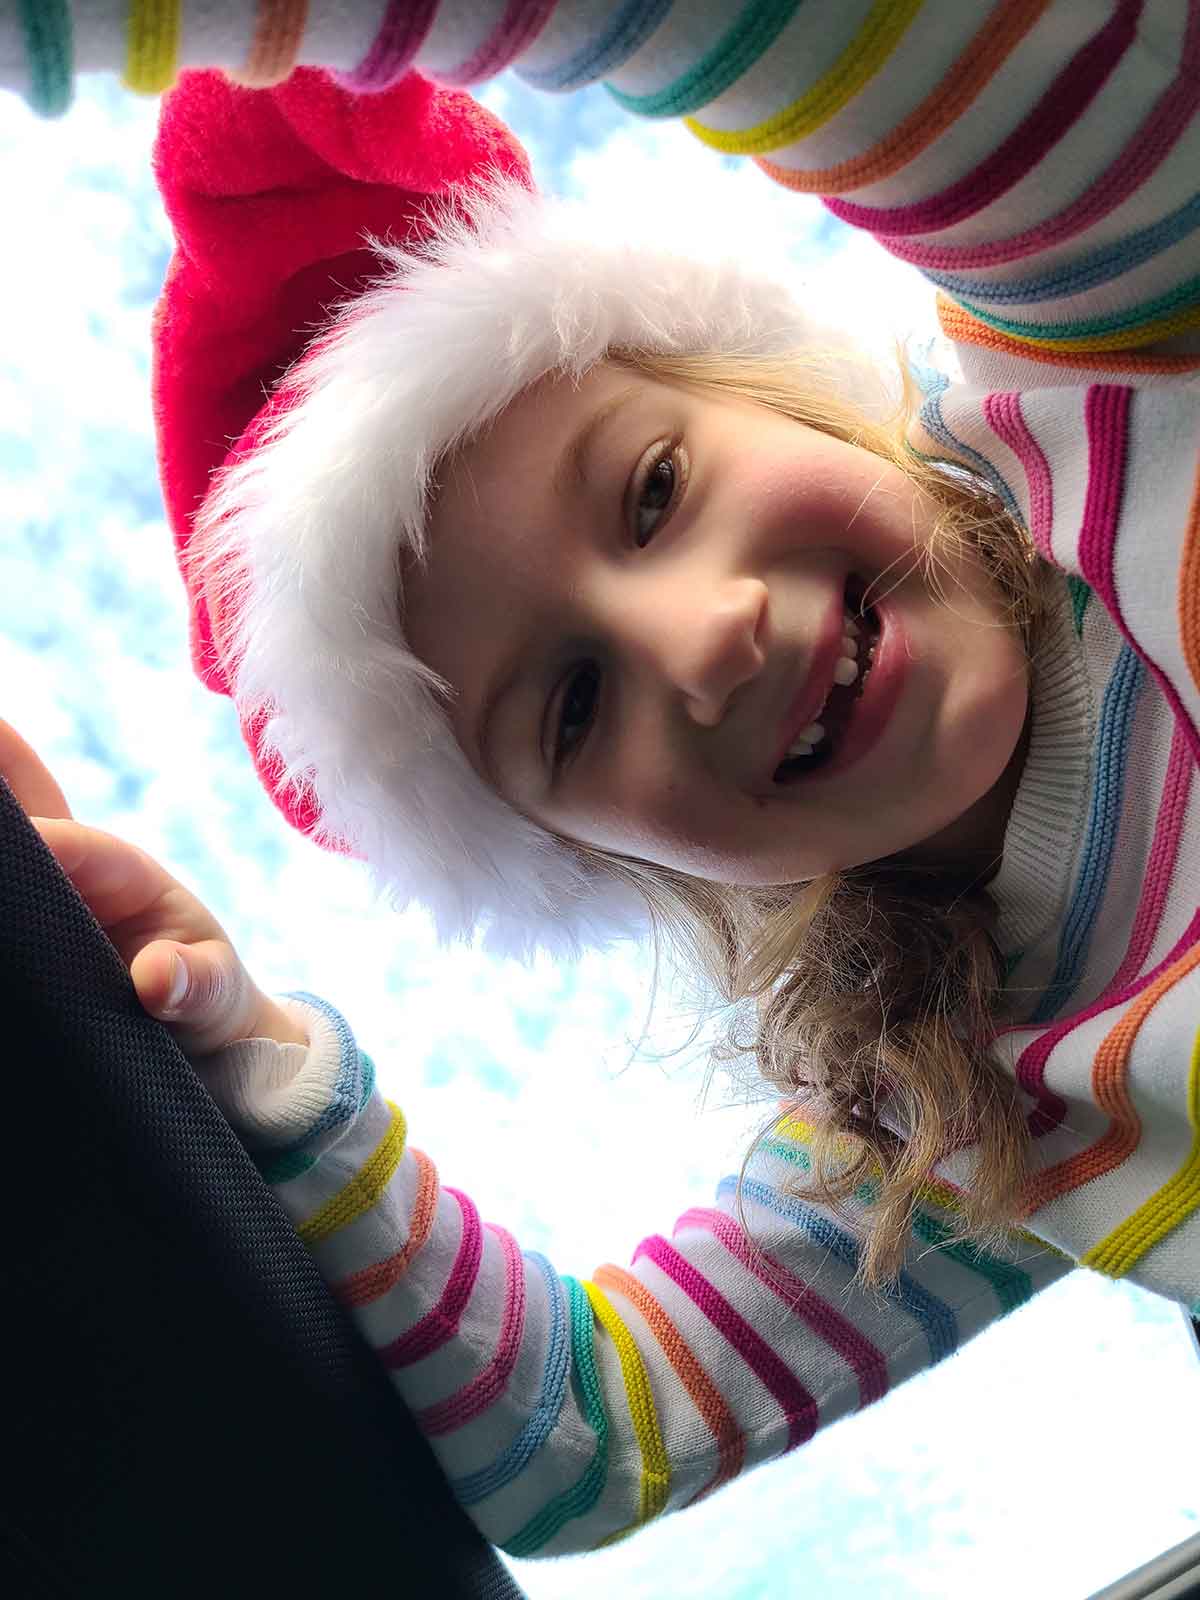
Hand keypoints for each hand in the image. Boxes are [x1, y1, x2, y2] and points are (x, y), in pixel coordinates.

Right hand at [0, 720, 307, 1058]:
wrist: (201, 1039)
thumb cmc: (208, 1000)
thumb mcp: (216, 994)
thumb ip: (197, 984)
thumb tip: (158, 977)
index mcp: (126, 873)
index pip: (77, 845)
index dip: (42, 840)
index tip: (20, 840)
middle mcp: (75, 873)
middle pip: (22, 810)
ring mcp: (42, 903)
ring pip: (5, 846)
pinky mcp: (21, 939)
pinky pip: (2, 896)